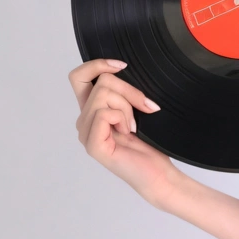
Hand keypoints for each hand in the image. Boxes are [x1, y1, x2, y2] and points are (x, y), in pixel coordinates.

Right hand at [69, 59, 176, 207]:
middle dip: (129, 90)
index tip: (122, 65)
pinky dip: (122, 118)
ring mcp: (86, 134)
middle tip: (146, 108)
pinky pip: (104, 114)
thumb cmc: (151, 144)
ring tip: (133, 126)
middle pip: (100, 82)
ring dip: (127, 107)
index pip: (78, 77)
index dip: (97, 65)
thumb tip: (120, 69)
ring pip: (103, 96)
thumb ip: (122, 92)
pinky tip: (128, 133)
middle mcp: (84, 121)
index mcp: (91, 111)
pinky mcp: (93, 145)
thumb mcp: (136, 109)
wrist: (160, 173)